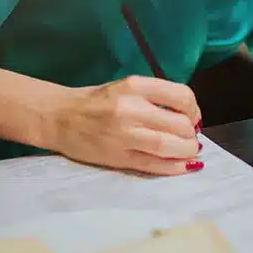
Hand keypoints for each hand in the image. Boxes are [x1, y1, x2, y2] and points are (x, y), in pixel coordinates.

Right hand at [47, 75, 202, 174]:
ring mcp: (124, 134)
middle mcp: (130, 108)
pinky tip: (183, 166)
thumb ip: (156, 98)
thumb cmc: (96, 101)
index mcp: (135, 86)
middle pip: (179, 124)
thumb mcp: (126, 87)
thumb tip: (190, 117)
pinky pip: (153, 164)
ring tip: (189, 151)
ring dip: (187, 151)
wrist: (59, 117)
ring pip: (169, 146)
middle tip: (191, 137)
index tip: (193, 116)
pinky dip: (174, 167)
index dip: (194, 109)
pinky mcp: (118, 157)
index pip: (181, 96)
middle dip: (192, 134)